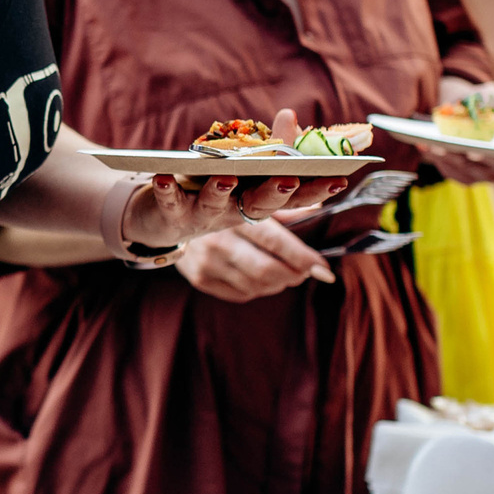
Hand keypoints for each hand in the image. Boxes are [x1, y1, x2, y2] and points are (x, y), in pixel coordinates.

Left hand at [129, 109, 343, 248]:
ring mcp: (204, 215)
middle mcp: (236, 211)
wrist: (163, 220)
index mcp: (258, 199)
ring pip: (215, 204)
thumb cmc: (212, 188)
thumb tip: (289, 115)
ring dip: (221, 190)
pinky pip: (170, 202)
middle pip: (260, 206)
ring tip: (227, 176)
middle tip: (289, 179)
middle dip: (276, 192)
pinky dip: (167, 190)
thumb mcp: (244, 169)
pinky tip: (164, 176)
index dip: (316, 191)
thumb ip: (270, 146)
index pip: (293, 198)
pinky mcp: (172, 213)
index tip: (339, 179)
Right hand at [177, 209, 335, 301]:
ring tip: (288, 273)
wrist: (170, 218)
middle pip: (267, 270)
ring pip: (256, 286)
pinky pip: (241, 294)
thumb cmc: (221, 207)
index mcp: (233, 214)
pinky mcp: (200, 279)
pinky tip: (262, 278)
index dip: (303, 257)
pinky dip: (259, 289)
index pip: (275, 241)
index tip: (323, 268)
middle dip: (294, 275)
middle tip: (307, 271)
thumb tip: (321, 205)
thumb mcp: (248, 199)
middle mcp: (218, 239)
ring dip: (279, 283)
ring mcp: (207, 262)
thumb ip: (284, 208)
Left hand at [424, 78, 493, 182]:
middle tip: (470, 149)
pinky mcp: (466, 177)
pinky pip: (455, 172)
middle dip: (485, 155)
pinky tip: (427, 147)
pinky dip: (441, 160)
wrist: (454, 110)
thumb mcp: (489, 93)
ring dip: (455, 157)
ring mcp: (490, 172)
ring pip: (475, 170)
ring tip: (437, 144)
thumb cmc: (480, 101)